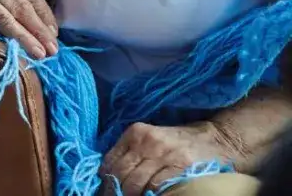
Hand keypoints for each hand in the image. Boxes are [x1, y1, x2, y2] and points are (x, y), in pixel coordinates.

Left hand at [100, 121, 240, 195]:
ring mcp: (163, 154)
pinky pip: (156, 187)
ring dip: (132, 194)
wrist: (218, 138)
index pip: (110, 161)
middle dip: (117, 190)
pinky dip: (150, 194)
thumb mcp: (151, 139)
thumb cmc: (180, 141)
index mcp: (135, 133)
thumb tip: (109, 174)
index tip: (106, 190)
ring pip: (135, 183)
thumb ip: (132, 152)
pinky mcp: (180, 166)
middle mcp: (146, 141)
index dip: (106, 180)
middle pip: (120, 174)